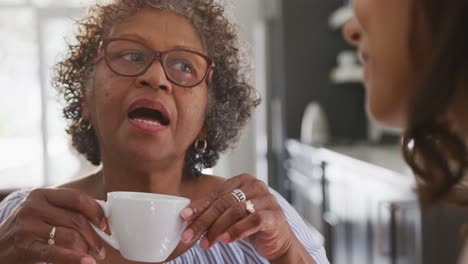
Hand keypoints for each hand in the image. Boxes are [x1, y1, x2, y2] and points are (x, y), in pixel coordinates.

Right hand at [0, 188, 106, 263]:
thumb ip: (67, 211)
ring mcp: (27, 226)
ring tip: (92, 257)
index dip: (95, 211)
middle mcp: (33, 206)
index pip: (77, 198)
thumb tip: (101, 218)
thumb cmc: (27, 230)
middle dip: (94, 237)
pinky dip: (74, 258)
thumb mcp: (43, 213)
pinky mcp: (24, 246)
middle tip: (101, 250)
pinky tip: (86, 262)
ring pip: (69, 236)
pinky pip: (55, 252)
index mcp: (41, 194)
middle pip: (76, 219)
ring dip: (86, 249)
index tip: (104, 224)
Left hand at [180, 173, 295, 259]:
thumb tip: (186, 217)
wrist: (278, 240)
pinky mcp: (274, 215)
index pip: (216, 194)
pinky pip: (252, 221)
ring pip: (236, 211)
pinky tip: (225, 240)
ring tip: (205, 243)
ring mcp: (267, 199)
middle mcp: (256, 186)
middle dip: (204, 221)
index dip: (199, 206)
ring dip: (217, 229)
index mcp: (243, 180)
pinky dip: (237, 231)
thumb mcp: (230, 216)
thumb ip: (214, 211)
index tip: (184, 218)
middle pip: (224, 203)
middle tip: (190, 235)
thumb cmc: (251, 224)